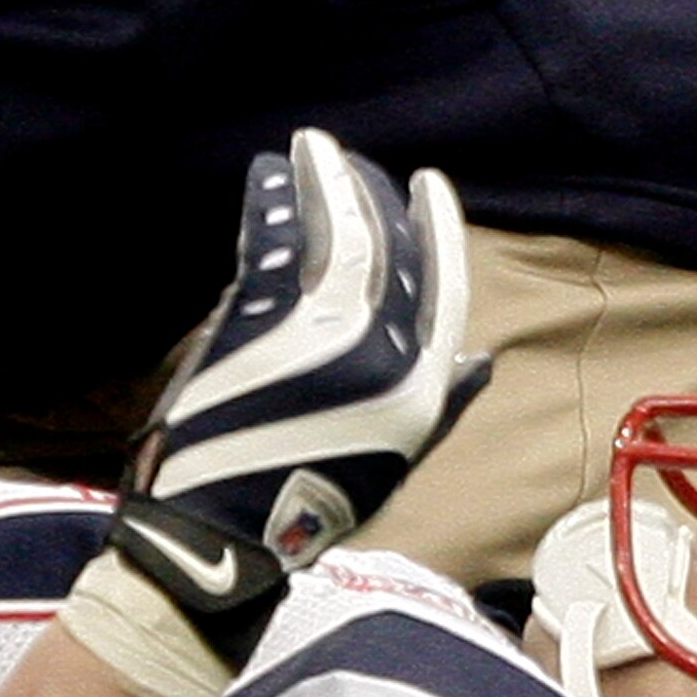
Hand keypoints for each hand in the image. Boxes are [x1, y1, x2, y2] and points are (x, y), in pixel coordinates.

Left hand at [101, 128, 486, 666]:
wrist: (215, 546)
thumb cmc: (299, 510)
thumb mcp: (394, 461)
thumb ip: (440, 402)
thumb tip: (480, 357)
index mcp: (421, 391)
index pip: (446, 287)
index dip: (440, 228)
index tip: (429, 185)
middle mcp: (383, 359)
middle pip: (391, 249)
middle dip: (372, 193)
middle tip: (350, 161)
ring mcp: (321, 341)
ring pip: (336, 234)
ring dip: (322, 181)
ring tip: (306, 150)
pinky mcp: (259, 329)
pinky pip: (275, 244)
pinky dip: (273, 202)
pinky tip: (266, 177)